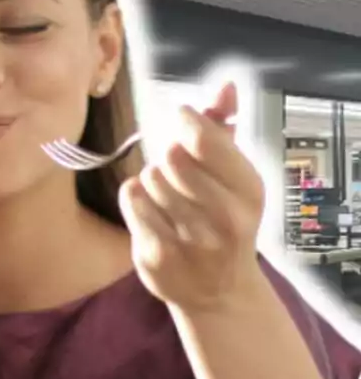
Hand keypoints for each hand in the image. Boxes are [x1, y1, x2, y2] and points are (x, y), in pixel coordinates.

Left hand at [119, 82, 267, 315]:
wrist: (219, 291)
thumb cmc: (224, 220)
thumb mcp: (235, 177)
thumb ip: (225, 128)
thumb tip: (225, 87)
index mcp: (248, 191)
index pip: (204, 139)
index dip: (185, 121)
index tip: (183, 121)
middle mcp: (224, 217)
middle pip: (171, 156)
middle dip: (169, 156)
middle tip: (177, 171)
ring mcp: (189, 240)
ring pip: (148, 177)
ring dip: (152, 181)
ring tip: (170, 199)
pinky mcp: (156, 255)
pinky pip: (131, 200)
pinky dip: (136, 200)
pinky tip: (153, 214)